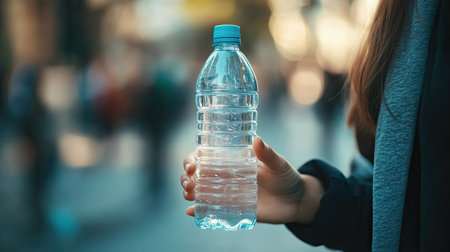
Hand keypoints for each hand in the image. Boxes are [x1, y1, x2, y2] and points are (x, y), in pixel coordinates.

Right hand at [180, 136, 322, 223]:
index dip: (193, 159)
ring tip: (189, 194)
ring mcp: (229, 194)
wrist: (297, 201)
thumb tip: (257, 139)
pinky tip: (190, 212)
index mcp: (234, 163)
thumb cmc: (287, 177)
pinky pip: (212, 210)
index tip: (192, 164)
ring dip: (189, 192)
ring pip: (201, 192)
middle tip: (189, 181)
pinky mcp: (233, 210)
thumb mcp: (279, 164)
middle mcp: (227, 177)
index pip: (206, 158)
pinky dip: (198, 211)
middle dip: (187, 177)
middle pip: (198, 176)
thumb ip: (268, 154)